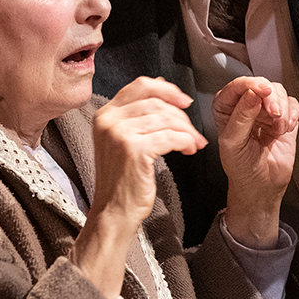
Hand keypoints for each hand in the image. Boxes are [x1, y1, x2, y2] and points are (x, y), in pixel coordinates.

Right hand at [74, 77, 205, 298]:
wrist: (113, 212)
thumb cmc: (122, 179)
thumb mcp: (122, 139)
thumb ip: (137, 114)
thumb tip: (162, 88)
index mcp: (105, 114)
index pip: (140, 86)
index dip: (166, 89)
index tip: (184, 100)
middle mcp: (109, 121)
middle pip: (156, 103)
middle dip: (182, 116)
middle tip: (194, 132)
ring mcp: (119, 134)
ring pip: (165, 119)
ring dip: (186, 130)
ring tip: (193, 143)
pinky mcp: (133, 150)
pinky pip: (170, 136)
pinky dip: (185, 141)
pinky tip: (188, 149)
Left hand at [213, 77, 297, 247]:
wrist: (261, 187)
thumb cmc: (241, 168)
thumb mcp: (234, 143)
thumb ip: (241, 117)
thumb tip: (253, 93)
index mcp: (225, 108)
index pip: (237, 86)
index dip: (251, 85)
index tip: (263, 91)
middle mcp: (245, 105)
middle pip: (262, 85)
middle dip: (271, 99)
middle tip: (274, 114)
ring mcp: (264, 110)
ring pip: (278, 92)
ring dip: (282, 110)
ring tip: (278, 129)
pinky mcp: (283, 117)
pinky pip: (292, 103)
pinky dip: (292, 115)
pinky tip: (285, 129)